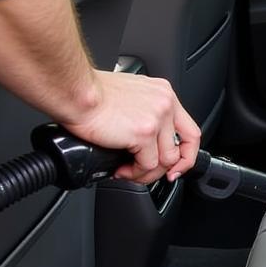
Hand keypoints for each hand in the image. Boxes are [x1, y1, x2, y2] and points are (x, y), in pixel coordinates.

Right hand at [65, 70, 201, 184]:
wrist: (76, 92)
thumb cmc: (91, 93)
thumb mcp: (129, 95)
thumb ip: (144, 112)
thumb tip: (145, 138)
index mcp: (164, 93)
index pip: (189, 130)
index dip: (186, 154)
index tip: (176, 166)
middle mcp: (165, 104)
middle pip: (181, 149)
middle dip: (163, 169)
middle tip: (144, 174)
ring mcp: (157, 119)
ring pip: (165, 161)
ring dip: (145, 173)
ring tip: (126, 171)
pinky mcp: (144, 133)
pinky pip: (147, 165)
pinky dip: (134, 172)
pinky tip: (120, 169)